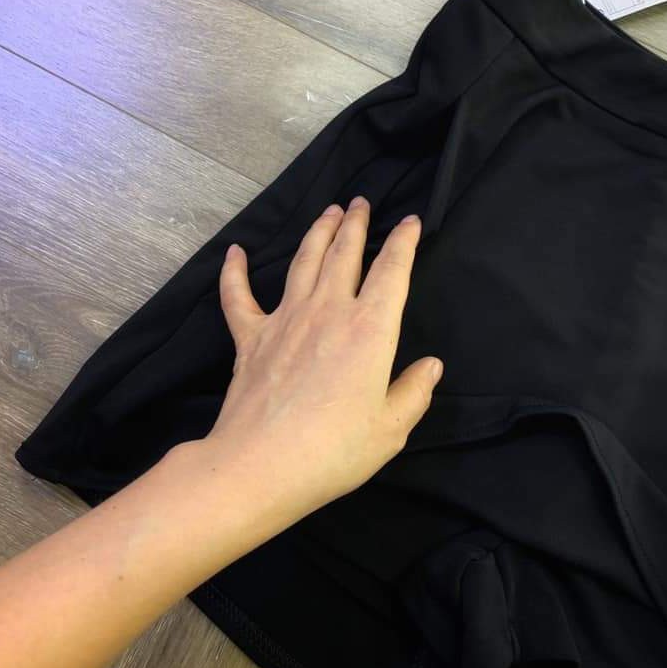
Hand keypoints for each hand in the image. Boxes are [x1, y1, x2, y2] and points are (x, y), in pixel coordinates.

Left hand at [207, 196, 442, 521]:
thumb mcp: (390, 429)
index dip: (404, 242)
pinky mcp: (250, 336)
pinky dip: (235, 272)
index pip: (392, 271)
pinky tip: (235, 252)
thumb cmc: (335, 450)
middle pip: (344, 253)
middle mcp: (328, 310)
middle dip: (356, 224)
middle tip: (360, 202)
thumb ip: (413, 392)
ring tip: (328, 212)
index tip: (411, 221)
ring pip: (304, 260)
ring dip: (318, 232)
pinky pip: (238, 296)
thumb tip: (431, 365)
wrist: (262, 465)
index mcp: (369, 329)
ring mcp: (285, 319)